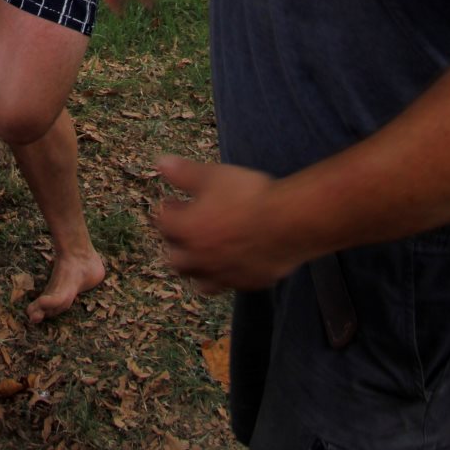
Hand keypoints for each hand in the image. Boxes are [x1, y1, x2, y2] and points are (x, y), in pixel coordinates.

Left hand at [154, 157, 300, 292]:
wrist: (287, 223)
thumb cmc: (247, 196)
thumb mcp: (212, 175)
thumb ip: (183, 173)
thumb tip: (161, 164)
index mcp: (187, 232)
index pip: (163, 225)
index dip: (166, 211)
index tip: (173, 202)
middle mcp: (200, 259)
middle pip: (175, 259)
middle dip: (176, 245)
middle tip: (185, 230)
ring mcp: (223, 275)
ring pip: (199, 281)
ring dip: (197, 268)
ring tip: (203, 254)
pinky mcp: (246, 283)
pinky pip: (228, 285)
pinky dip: (224, 277)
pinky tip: (232, 265)